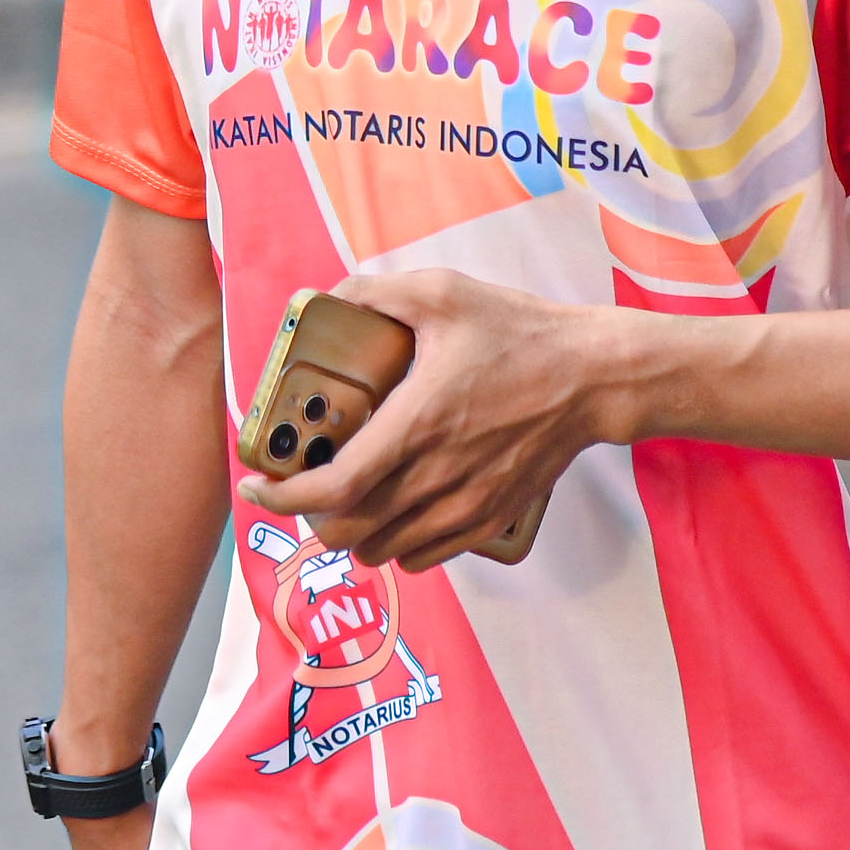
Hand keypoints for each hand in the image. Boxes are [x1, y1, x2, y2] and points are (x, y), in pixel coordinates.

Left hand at [243, 268, 606, 569]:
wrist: (594, 379)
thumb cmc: (521, 334)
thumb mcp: (445, 292)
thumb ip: (378, 293)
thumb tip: (328, 298)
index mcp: (416, 424)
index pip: (332, 486)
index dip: (282, 496)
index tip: (255, 486)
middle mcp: (436, 476)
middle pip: (346, 530)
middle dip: (308, 516)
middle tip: (299, 486)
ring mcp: (464, 506)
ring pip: (380, 550)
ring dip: (350, 530)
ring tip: (344, 496)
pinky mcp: (487, 520)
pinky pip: (421, 556)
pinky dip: (394, 543)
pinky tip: (393, 508)